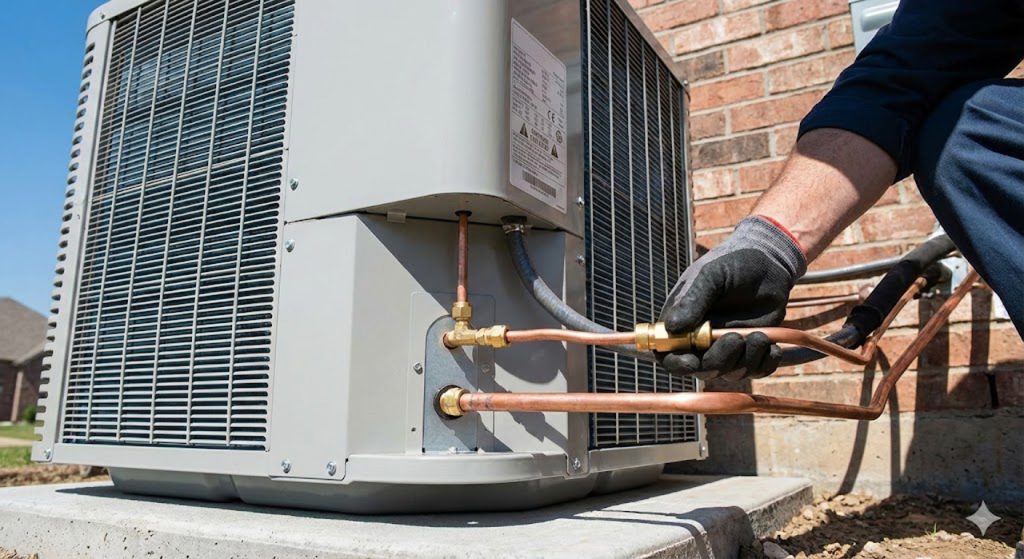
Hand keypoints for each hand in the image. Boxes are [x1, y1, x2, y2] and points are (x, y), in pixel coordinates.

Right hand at [658, 216, 805, 379]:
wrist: (768, 262)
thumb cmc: (733, 263)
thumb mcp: (710, 275)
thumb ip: (692, 300)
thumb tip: (671, 327)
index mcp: (681, 322)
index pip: (669, 354)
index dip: (677, 363)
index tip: (691, 361)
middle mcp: (701, 340)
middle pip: (701, 369)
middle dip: (719, 361)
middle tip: (735, 339)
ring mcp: (727, 347)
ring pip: (730, 373)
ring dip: (746, 360)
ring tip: (760, 336)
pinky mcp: (751, 350)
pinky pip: (756, 371)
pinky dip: (765, 364)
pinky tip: (771, 346)